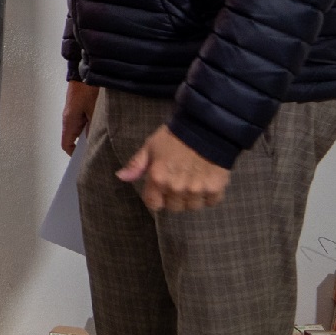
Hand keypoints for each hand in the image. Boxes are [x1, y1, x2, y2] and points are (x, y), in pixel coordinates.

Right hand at [61, 81, 98, 154]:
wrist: (85, 68)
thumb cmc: (88, 89)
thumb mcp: (95, 111)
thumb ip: (93, 128)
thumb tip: (93, 142)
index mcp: (69, 121)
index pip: (67, 144)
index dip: (75, 154)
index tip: (86, 158)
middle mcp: (68, 117)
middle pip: (73, 137)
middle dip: (85, 144)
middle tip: (99, 149)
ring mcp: (73, 110)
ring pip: (79, 128)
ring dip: (89, 133)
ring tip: (102, 137)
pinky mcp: (79, 104)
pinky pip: (83, 119)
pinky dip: (90, 124)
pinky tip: (102, 123)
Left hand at [116, 125, 230, 211]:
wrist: (206, 127)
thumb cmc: (174, 136)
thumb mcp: (150, 146)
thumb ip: (136, 165)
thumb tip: (120, 177)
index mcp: (158, 178)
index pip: (154, 204)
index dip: (156, 197)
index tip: (161, 188)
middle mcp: (176, 188)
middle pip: (174, 207)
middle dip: (174, 197)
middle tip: (178, 181)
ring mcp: (196, 190)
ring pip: (192, 206)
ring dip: (192, 197)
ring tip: (193, 180)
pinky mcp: (215, 188)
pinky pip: (211, 202)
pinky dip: (209, 195)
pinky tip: (206, 181)